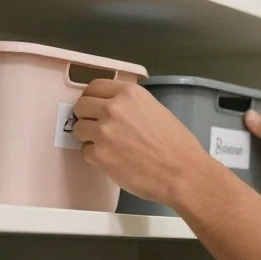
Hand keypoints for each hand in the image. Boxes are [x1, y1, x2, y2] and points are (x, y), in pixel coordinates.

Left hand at [73, 79, 213, 206]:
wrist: (182, 173)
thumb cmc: (178, 146)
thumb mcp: (157, 111)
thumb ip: (132, 107)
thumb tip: (115, 111)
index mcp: (130, 94)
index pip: (95, 86)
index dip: (92, 98)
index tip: (94, 107)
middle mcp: (113, 108)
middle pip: (81, 106)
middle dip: (87, 117)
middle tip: (99, 129)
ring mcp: (103, 131)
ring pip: (78, 129)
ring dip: (89, 138)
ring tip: (108, 147)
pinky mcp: (99, 155)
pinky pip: (85, 152)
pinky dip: (96, 158)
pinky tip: (114, 161)